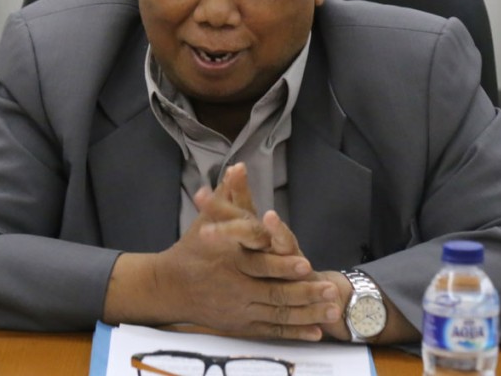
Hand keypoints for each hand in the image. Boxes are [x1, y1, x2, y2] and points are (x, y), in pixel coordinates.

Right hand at [150, 163, 339, 339]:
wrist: (169, 288)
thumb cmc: (191, 251)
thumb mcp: (208, 221)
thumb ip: (229, 196)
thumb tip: (239, 167)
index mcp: (230, 261)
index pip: (259, 262)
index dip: (282, 263)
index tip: (305, 262)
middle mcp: (235, 288)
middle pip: (274, 292)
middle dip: (303, 292)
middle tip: (328, 289)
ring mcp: (239, 310)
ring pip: (277, 313)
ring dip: (307, 313)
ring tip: (331, 310)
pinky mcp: (241, 326)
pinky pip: (272, 331)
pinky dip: (295, 332)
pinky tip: (316, 333)